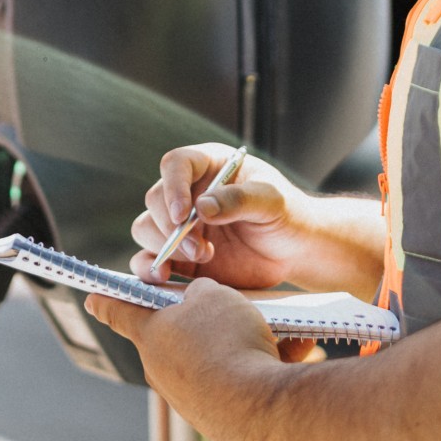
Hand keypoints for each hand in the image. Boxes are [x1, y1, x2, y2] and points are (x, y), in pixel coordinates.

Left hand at [84, 280, 286, 424]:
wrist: (258, 406)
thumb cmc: (229, 342)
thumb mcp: (216, 296)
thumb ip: (202, 292)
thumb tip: (201, 302)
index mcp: (151, 335)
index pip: (119, 312)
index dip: (106, 300)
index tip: (92, 297)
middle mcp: (161, 369)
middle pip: (175, 334)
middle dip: (204, 320)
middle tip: (231, 307)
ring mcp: (186, 397)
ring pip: (212, 358)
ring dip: (239, 342)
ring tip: (272, 333)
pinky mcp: (214, 417)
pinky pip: (234, 380)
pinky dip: (256, 365)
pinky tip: (289, 354)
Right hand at [133, 143, 322, 287]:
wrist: (294, 252)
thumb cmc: (287, 215)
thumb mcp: (272, 200)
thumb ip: (240, 199)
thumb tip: (202, 206)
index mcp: (209, 166)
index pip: (176, 164)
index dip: (173, 187)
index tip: (183, 215)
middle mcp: (188, 192)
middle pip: (156, 199)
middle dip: (172, 226)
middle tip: (199, 248)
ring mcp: (180, 225)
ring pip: (146, 228)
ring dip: (165, 246)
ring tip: (201, 257)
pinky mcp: (179, 255)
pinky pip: (148, 257)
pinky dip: (148, 267)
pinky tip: (164, 276)